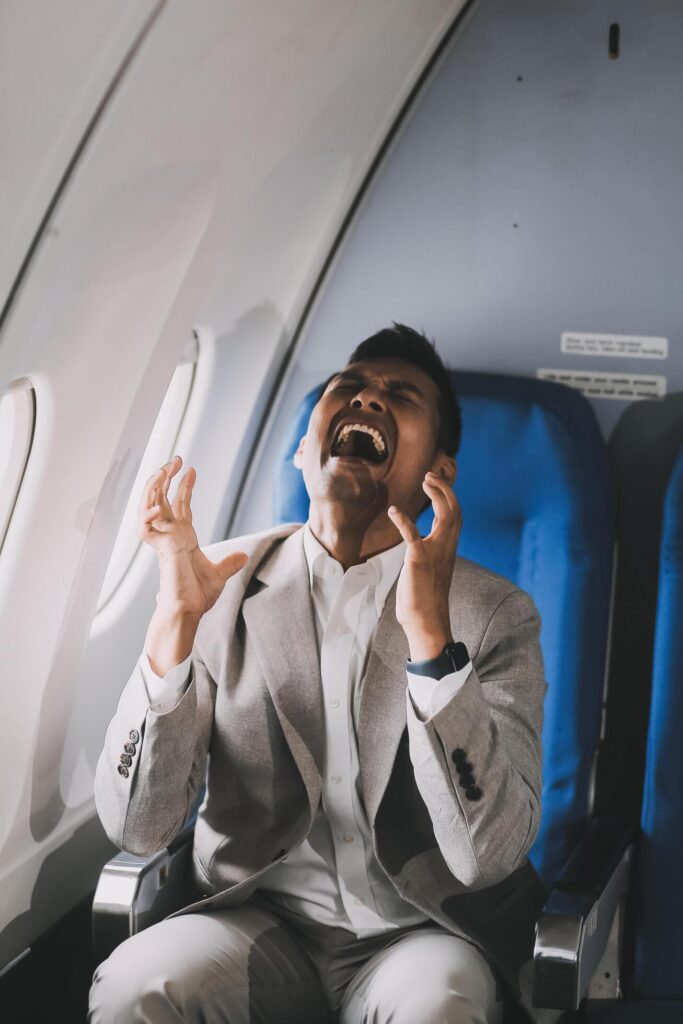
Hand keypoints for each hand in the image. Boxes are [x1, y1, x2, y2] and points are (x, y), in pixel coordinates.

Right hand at [139, 455, 247, 618]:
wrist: (189, 611)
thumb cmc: (198, 596)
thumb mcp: (219, 574)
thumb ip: (229, 563)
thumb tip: (243, 556)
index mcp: (182, 537)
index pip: (181, 505)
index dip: (185, 486)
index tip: (191, 468)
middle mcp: (170, 535)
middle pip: (161, 498)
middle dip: (166, 477)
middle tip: (176, 458)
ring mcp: (163, 540)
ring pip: (149, 505)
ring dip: (154, 486)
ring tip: (164, 470)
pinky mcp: (160, 549)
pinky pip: (145, 528)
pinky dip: (148, 514)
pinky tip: (158, 505)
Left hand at [387, 472, 461, 659]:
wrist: (426, 621)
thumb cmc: (424, 599)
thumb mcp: (429, 570)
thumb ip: (427, 554)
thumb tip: (418, 545)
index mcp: (448, 549)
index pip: (455, 516)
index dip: (447, 496)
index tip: (434, 483)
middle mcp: (446, 548)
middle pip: (455, 510)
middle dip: (444, 489)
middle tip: (429, 476)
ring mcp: (434, 553)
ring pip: (445, 516)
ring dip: (436, 496)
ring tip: (424, 481)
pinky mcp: (419, 560)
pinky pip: (413, 535)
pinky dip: (404, 521)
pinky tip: (393, 511)